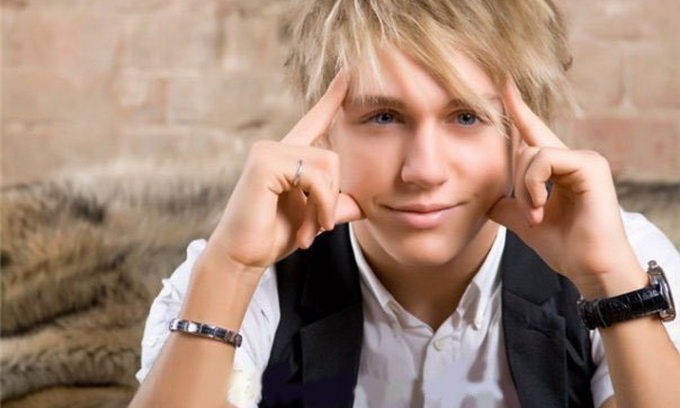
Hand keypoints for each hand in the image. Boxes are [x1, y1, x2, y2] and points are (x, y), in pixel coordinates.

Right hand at [202, 73, 363, 272]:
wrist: (243, 257)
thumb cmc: (273, 236)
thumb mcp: (314, 218)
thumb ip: (336, 205)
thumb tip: (363, 204)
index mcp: (288, 155)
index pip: (315, 120)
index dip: (332, 98)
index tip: (347, 74)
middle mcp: (276, 147)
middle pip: (333, 156)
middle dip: (332, 198)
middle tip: (318, 229)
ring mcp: (268, 151)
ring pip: (327, 165)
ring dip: (325, 206)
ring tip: (311, 232)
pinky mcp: (265, 162)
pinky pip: (315, 176)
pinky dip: (319, 205)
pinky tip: (307, 227)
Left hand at [488, 80, 646, 298]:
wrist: (591, 269)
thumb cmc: (565, 247)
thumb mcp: (525, 221)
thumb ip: (506, 203)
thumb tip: (486, 198)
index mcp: (557, 167)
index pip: (532, 131)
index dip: (516, 107)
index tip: (502, 82)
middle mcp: (572, 157)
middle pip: (523, 148)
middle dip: (516, 185)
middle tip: (529, 215)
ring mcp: (583, 158)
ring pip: (531, 154)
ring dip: (524, 189)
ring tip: (536, 215)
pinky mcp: (589, 165)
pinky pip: (544, 160)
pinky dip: (534, 185)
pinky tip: (541, 207)